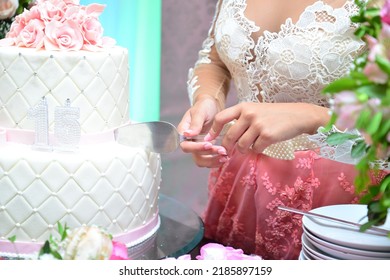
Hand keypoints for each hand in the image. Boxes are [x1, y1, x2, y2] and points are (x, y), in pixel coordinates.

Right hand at [177, 97, 228, 167]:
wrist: (212, 106)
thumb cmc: (204, 106)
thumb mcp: (200, 111)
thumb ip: (195, 123)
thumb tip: (187, 134)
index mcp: (184, 133)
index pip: (186, 146)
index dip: (196, 148)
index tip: (209, 144)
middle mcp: (190, 142)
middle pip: (195, 156)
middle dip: (208, 156)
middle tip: (222, 151)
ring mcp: (198, 147)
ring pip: (202, 161)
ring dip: (214, 161)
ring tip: (225, 157)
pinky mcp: (207, 149)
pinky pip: (210, 160)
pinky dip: (218, 160)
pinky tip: (226, 157)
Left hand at [205, 102, 328, 154]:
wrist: (298, 115)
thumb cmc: (275, 114)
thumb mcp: (256, 110)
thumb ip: (241, 119)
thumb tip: (227, 137)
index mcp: (243, 107)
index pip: (220, 118)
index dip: (213, 131)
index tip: (209, 139)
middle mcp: (249, 114)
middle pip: (230, 136)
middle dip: (228, 147)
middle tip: (230, 151)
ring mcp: (258, 125)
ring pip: (242, 145)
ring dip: (244, 149)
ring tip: (252, 145)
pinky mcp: (267, 135)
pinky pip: (255, 149)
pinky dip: (257, 150)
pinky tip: (263, 144)